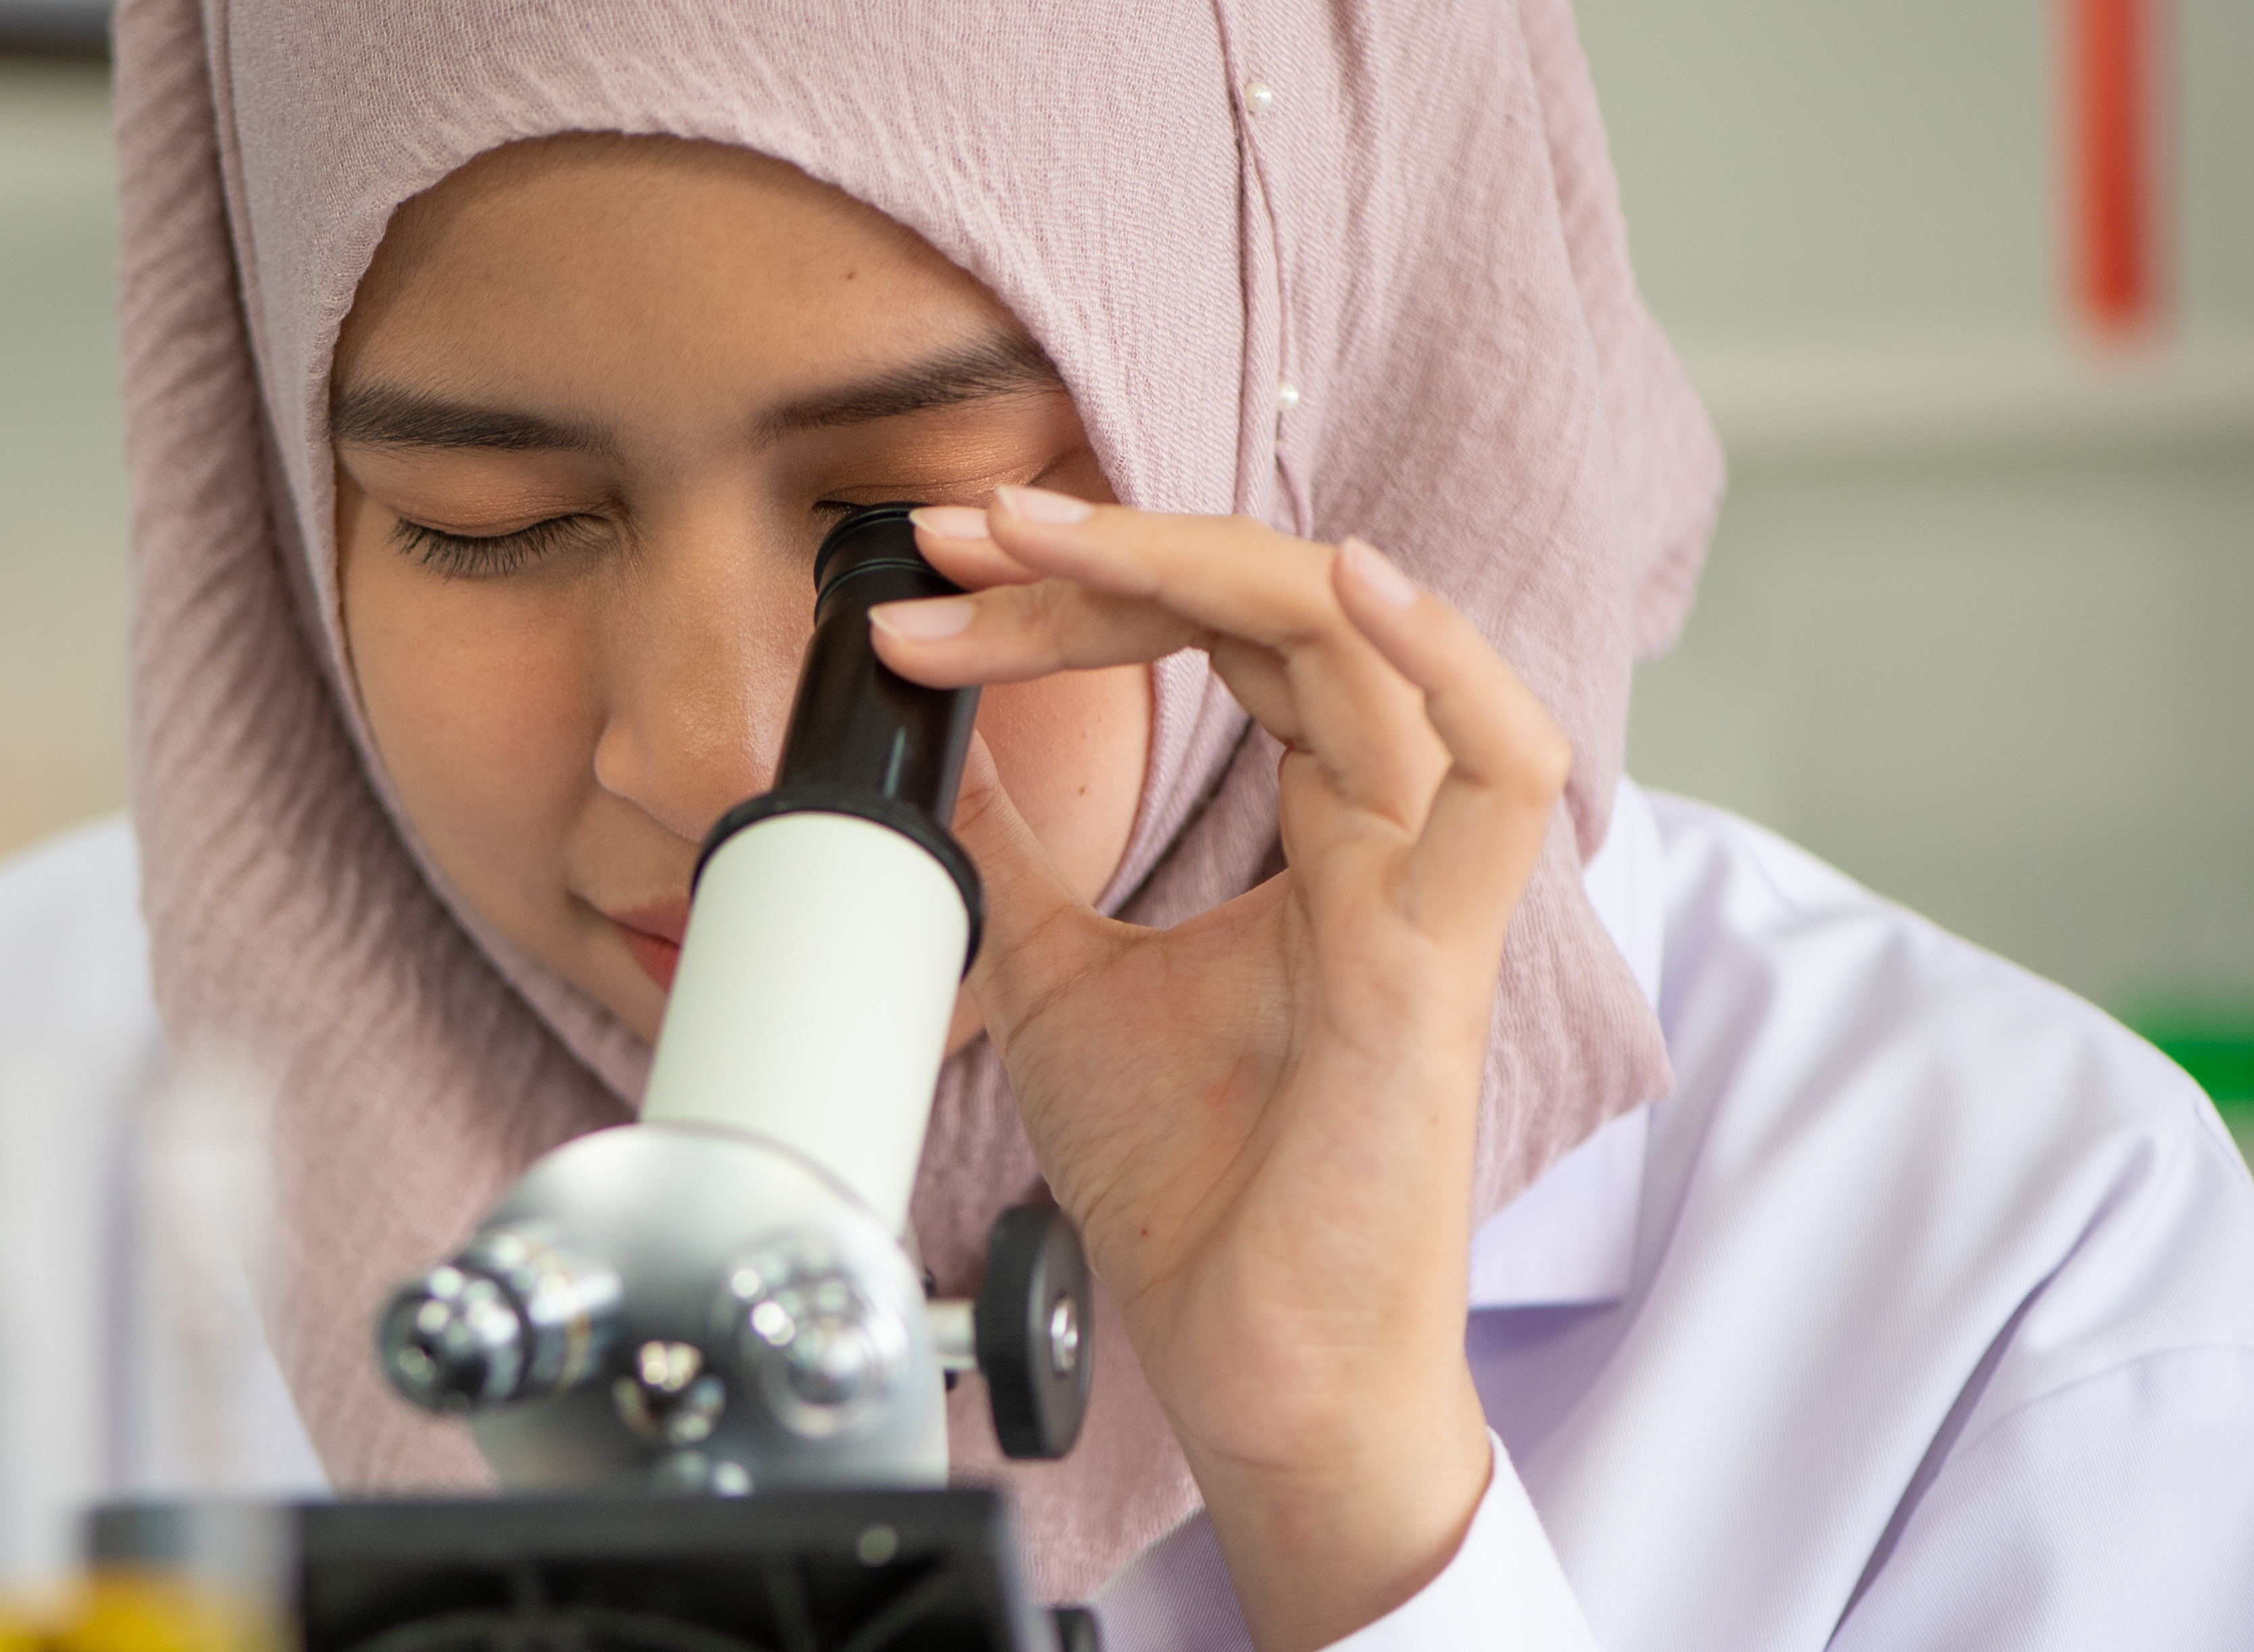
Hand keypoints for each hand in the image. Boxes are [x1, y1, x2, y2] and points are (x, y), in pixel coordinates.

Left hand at [870, 487, 1571, 1651]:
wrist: (1243, 1353)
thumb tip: (934, 745)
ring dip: (1211, 569)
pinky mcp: (1439, 962)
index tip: (942, 571)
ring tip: (1068, 533)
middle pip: (1281, 613)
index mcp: (1321, 825)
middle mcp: (1387, 834)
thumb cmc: (1191, 1183)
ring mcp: (1425, 889)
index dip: (1085, 585)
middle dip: (1114, 553)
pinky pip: (1496, 775)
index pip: (1219, 637)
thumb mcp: (1052, 972)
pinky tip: (1350, 585)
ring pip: (1377, 651)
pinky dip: (1436, 662)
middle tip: (968, 528)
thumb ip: (1015, 851)